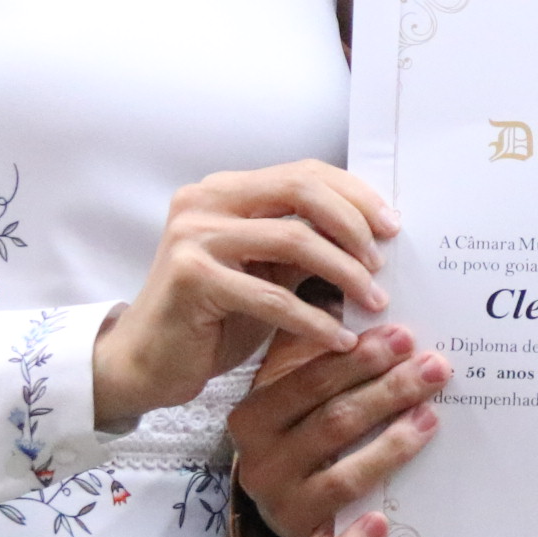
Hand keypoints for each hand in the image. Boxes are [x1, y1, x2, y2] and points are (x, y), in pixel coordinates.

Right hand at [92, 161, 399, 428]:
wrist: (145, 363)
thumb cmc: (214, 318)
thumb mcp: (267, 271)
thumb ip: (307, 245)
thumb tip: (376, 234)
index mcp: (224, 190)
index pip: (304, 173)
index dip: (355, 194)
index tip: (393, 225)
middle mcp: (204, 200)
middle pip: (301, 189)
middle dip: (355, 223)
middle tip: (384, 261)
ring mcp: (194, 236)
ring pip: (294, 239)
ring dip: (345, 272)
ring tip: (374, 301)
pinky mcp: (192, 278)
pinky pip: (273, 296)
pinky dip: (314, 319)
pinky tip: (340, 339)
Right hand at [229, 325, 450, 536]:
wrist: (276, 497)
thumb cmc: (295, 427)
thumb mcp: (291, 382)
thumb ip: (315, 341)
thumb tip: (349, 290)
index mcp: (254, 417)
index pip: (310, 382)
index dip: (360, 359)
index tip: (405, 338)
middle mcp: (261, 466)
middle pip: (333, 425)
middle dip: (388, 393)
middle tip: (434, 369)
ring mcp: (283, 512)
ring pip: (340, 481)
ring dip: (389, 450)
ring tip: (430, 419)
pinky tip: (384, 522)